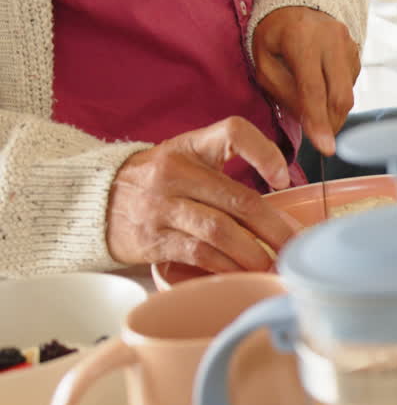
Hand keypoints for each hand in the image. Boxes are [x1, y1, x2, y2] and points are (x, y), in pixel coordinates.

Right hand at [105, 117, 300, 272]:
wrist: (93, 202)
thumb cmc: (156, 182)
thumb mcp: (185, 159)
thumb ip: (225, 172)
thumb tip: (280, 207)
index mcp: (190, 146)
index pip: (234, 132)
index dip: (264, 153)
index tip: (283, 179)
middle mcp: (174, 173)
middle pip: (239, 200)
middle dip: (275, 228)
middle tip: (295, 245)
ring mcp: (161, 207)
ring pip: (221, 232)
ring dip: (254, 253)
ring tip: (273, 265)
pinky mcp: (152, 239)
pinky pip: (200, 254)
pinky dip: (227, 266)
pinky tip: (243, 272)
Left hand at [252, 6, 360, 155]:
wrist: (298, 3)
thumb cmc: (274, 35)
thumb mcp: (263, 62)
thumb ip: (283, 92)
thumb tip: (309, 121)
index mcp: (301, 38)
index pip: (313, 89)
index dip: (319, 121)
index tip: (325, 148)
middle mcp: (331, 39)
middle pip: (340, 96)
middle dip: (331, 124)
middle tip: (320, 138)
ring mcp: (348, 44)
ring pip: (348, 93)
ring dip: (333, 111)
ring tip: (316, 108)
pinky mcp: (357, 51)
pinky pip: (351, 84)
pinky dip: (337, 95)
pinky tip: (323, 87)